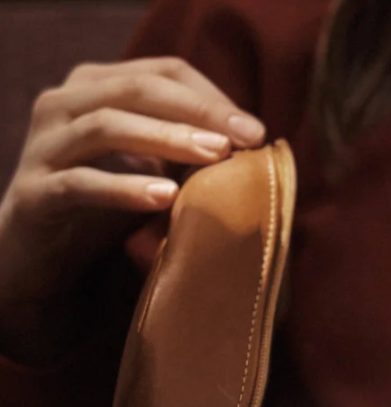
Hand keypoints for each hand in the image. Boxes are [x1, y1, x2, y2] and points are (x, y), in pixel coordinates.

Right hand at [0, 57, 265, 358]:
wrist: (43, 254)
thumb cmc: (106, 206)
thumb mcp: (154, 171)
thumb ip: (189, 153)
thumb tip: (254, 149)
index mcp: (96, 87)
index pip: (162, 72)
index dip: (211, 96)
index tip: (255, 130)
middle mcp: (64, 104)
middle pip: (137, 89)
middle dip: (198, 112)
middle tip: (246, 139)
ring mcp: (46, 145)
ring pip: (107, 126)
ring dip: (166, 140)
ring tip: (214, 158)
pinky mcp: (37, 192)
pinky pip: (82, 183)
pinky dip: (125, 188)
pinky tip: (165, 199)